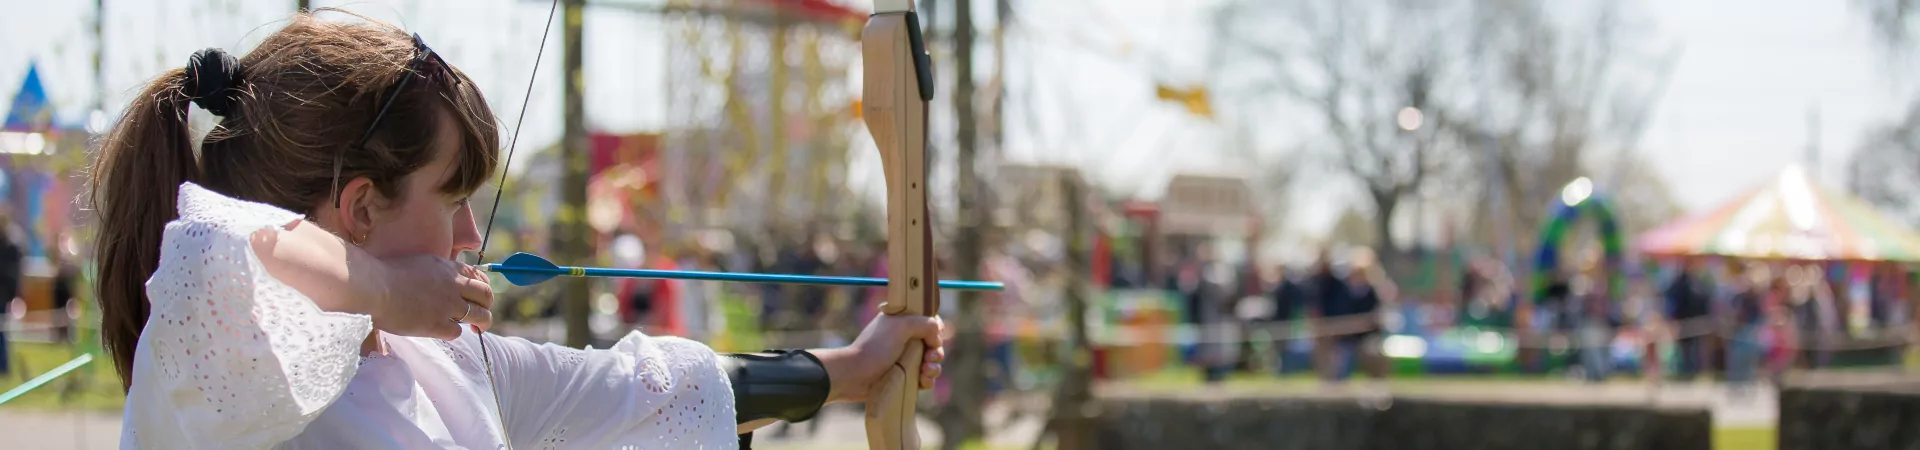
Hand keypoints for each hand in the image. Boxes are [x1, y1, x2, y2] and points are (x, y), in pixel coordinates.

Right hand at [372, 254, 493, 339]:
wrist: (373, 287)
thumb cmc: (386, 274)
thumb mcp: (419, 264)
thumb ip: (437, 273)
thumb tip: (444, 282)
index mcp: (448, 269)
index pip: (479, 277)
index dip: (484, 288)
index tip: (481, 296)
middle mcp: (453, 286)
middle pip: (486, 296)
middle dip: (487, 306)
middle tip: (482, 314)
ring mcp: (448, 306)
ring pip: (480, 316)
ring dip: (481, 323)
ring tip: (478, 328)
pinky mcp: (438, 324)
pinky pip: (457, 331)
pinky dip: (453, 332)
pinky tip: (444, 330)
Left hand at [813, 313, 944, 403]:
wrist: (855, 375)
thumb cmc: (875, 347)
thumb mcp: (901, 326)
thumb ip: (926, 323)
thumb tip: (938, 336)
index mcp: (902, 322)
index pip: (928, 321)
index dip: (935, 329)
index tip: (934, 336)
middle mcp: (904, 339)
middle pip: (933, 343)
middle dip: (936, 350)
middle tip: (930, 356)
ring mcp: (905, 359)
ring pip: (931, 362)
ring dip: (934, 366)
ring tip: (925, 370)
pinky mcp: (905, 377)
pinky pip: (925, 378)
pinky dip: (927, 379)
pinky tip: (922, 381)